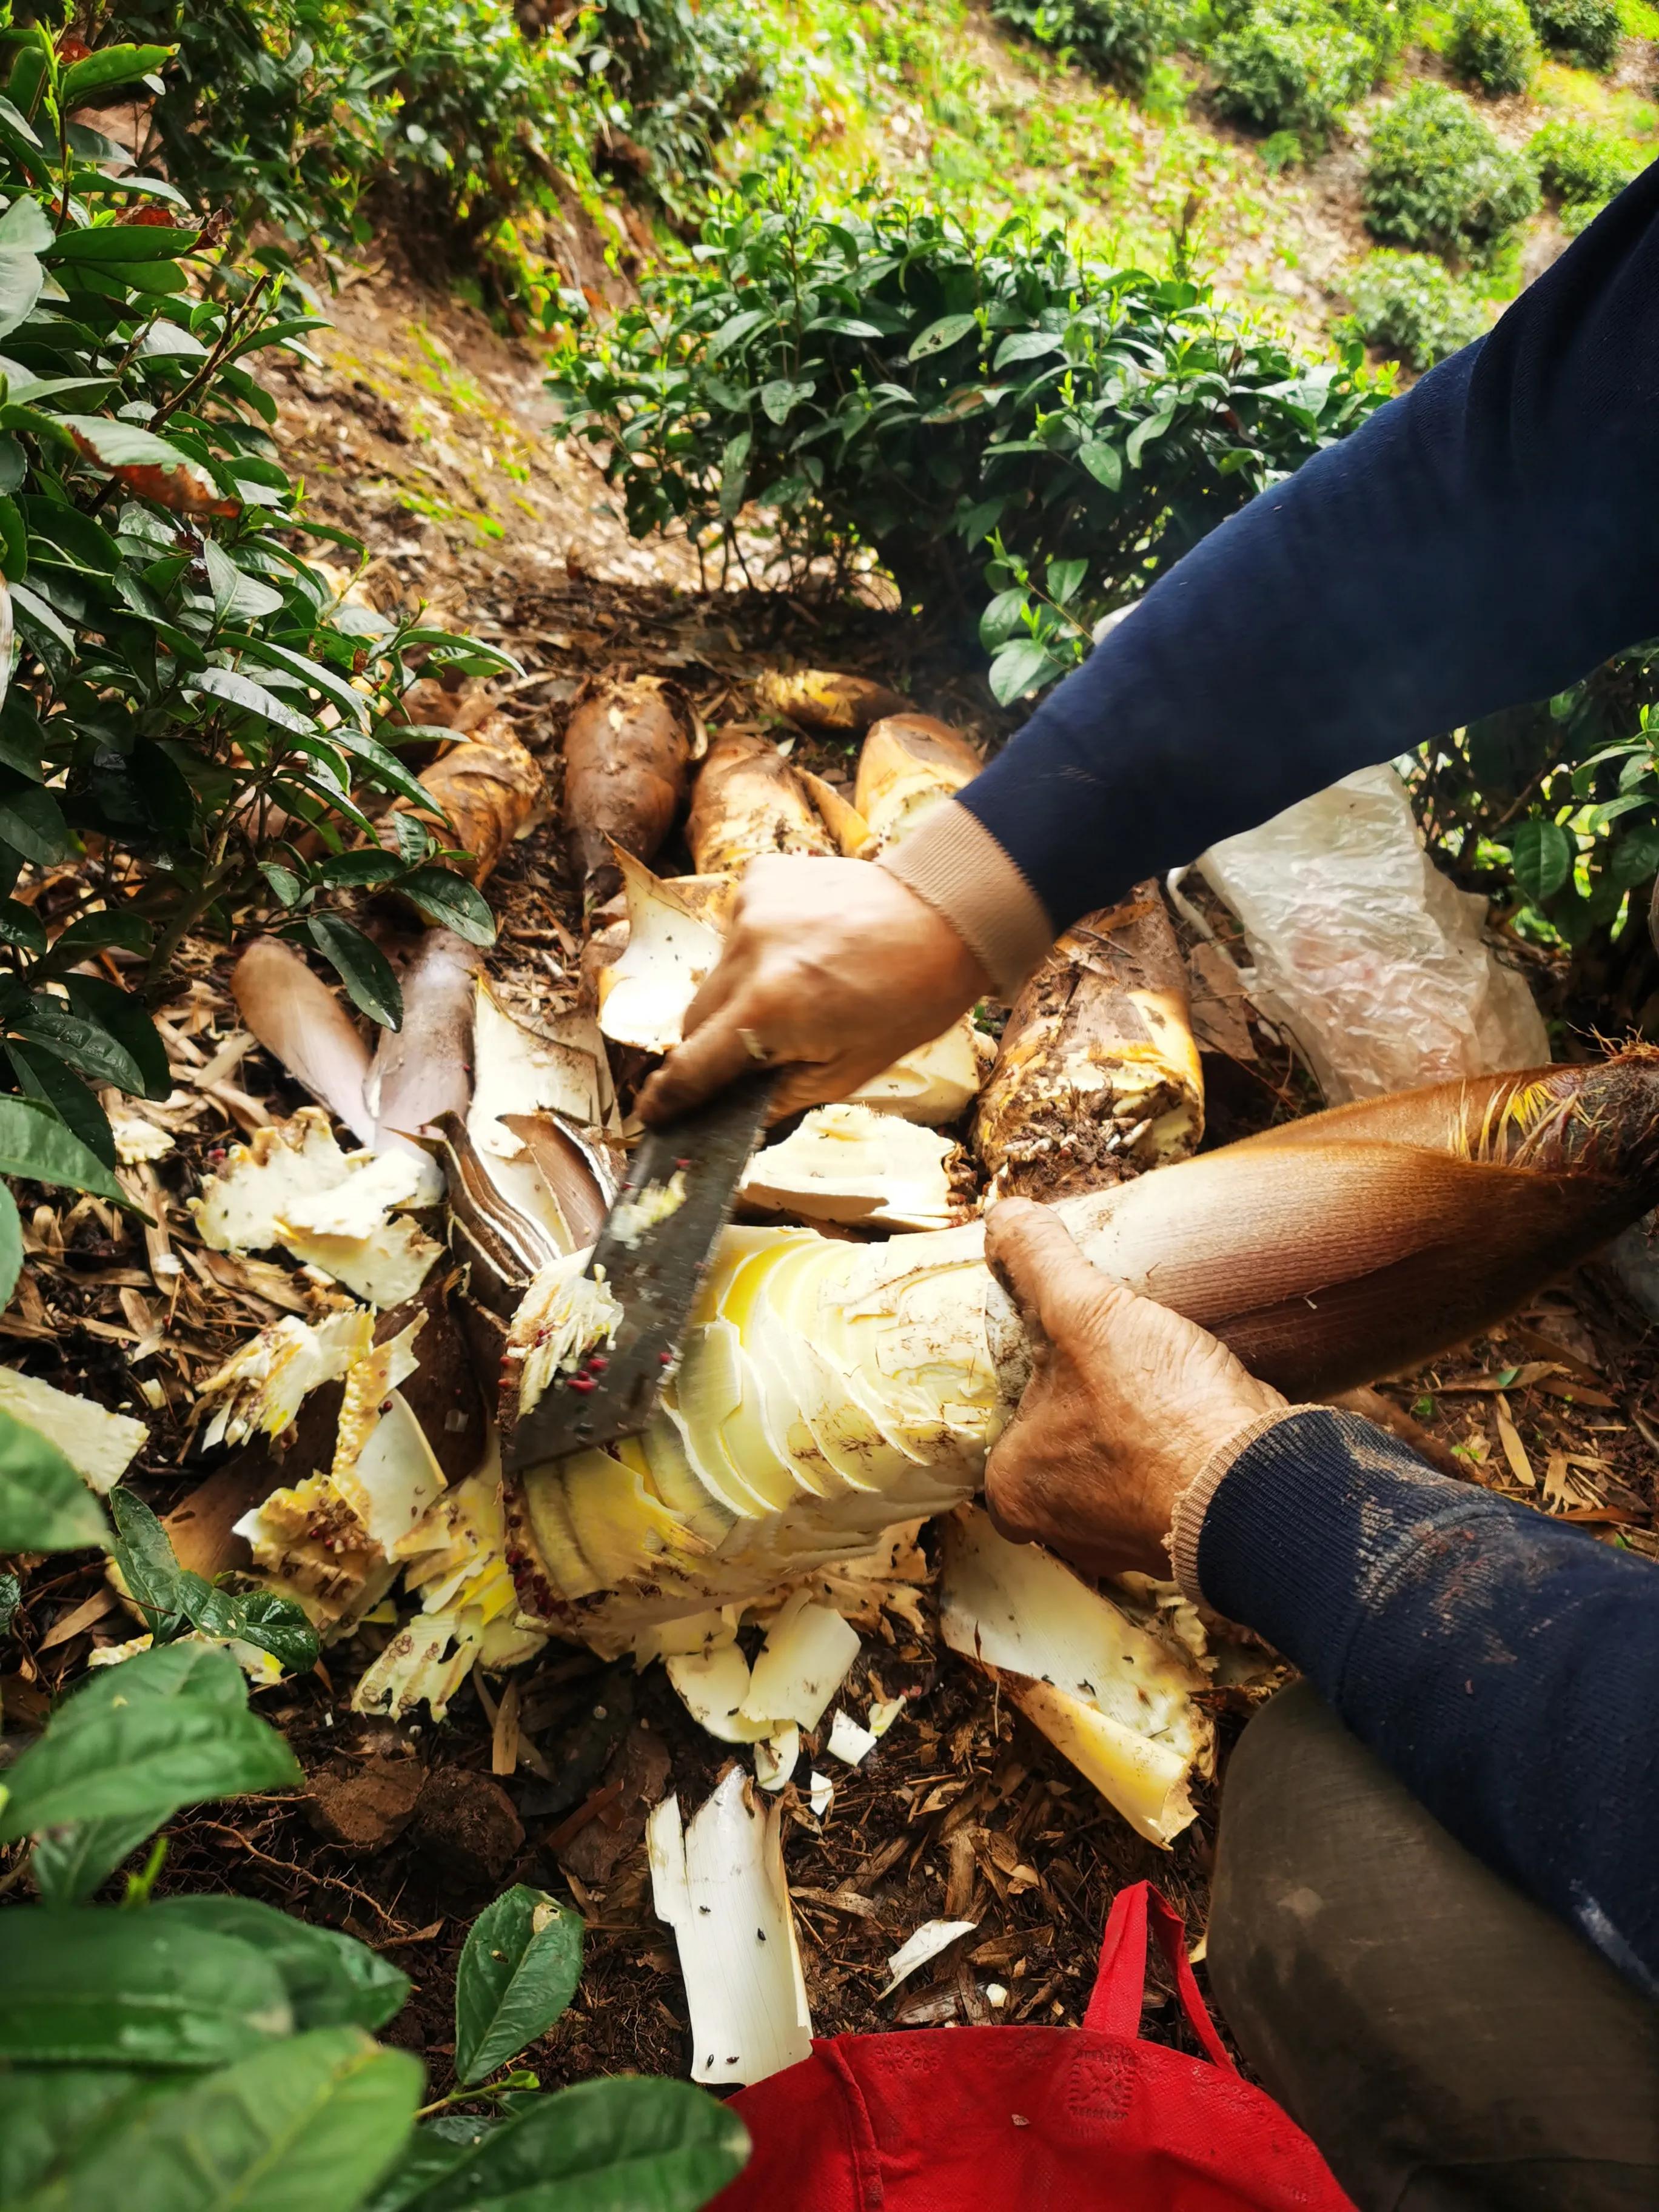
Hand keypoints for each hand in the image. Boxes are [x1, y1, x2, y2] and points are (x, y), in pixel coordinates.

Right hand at [637, 854, 988, 1123]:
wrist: (948, 914)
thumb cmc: (910, 998)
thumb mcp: (848, 1070)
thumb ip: (776, 1096)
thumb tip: (729, 1118)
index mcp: (769, 1010)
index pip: (694, 1065)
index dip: (668, 1098)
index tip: (651, 1113)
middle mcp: (748, 954)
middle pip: (695, 1019)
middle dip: (715, 1045)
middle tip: (755, 1051)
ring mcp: (750, 909)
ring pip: (715, 973)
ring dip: (740, 993)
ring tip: (799, 988)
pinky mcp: (760, 877)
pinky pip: (737, 930)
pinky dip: (758, 949)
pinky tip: (805, 948)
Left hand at [983, 1199, 1284, 1578]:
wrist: (1261, 1485)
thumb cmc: (1157, 1414)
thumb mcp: (1083, 1311)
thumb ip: (1037, 1260)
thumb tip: (1002, 1217)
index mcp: (1015, 1489)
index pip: (1008, 1422)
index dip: (1035, 1378)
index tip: (1065, 1348)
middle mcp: (1063, 1530)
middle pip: (1063, 1444)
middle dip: (1090, 1404)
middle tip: (1118, 1356)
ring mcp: (1127, 1542)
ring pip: (1119, 1463)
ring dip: (1140, 1425)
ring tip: (1159, 1375)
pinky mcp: (1186, 1535)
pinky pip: (1169, 1477)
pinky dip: (1181, 1445)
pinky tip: (1196, 1407)